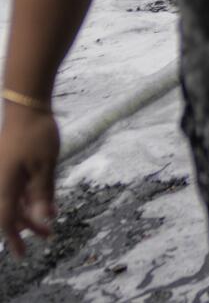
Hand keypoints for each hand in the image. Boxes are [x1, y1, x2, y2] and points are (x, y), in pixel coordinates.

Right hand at [0, 107, 57, 258]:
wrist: (26, 108)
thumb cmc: (36, 134)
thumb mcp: (46, 165)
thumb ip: (43, 193)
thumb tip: (45, 218)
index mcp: (4, 185)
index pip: (6, 220)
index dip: (13, 239)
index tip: (22, 255)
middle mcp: (0, 183)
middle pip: (10, 214)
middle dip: (27, 227)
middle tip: (48, 236)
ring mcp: (3, 175)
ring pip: (14, 202)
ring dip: (30, 213)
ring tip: (51, 223)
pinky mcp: (9, 167)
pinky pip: (17, 189)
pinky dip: (29, 199)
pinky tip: (46, 205)